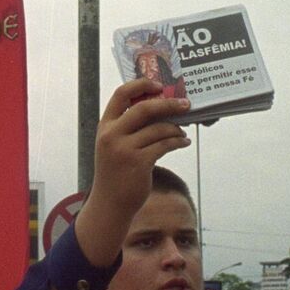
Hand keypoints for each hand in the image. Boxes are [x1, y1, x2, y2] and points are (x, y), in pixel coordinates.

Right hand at [73, 79, 190, 266]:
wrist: (110, 205)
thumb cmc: (115, 173)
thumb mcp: (113, 145)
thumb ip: (128, 127)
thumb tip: (159, 108)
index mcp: (105, 126)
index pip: (121, 95)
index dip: (140, 85)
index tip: (158, 85)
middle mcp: (112, 135)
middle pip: (144, 108)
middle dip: (168, 104)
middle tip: (185, 104)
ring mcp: (125, 149)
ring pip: (158, 128)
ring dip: (176, 128)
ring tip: (183, 131)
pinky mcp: (139, 163)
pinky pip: (165, 145)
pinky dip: (177, 141)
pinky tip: (183, 142)